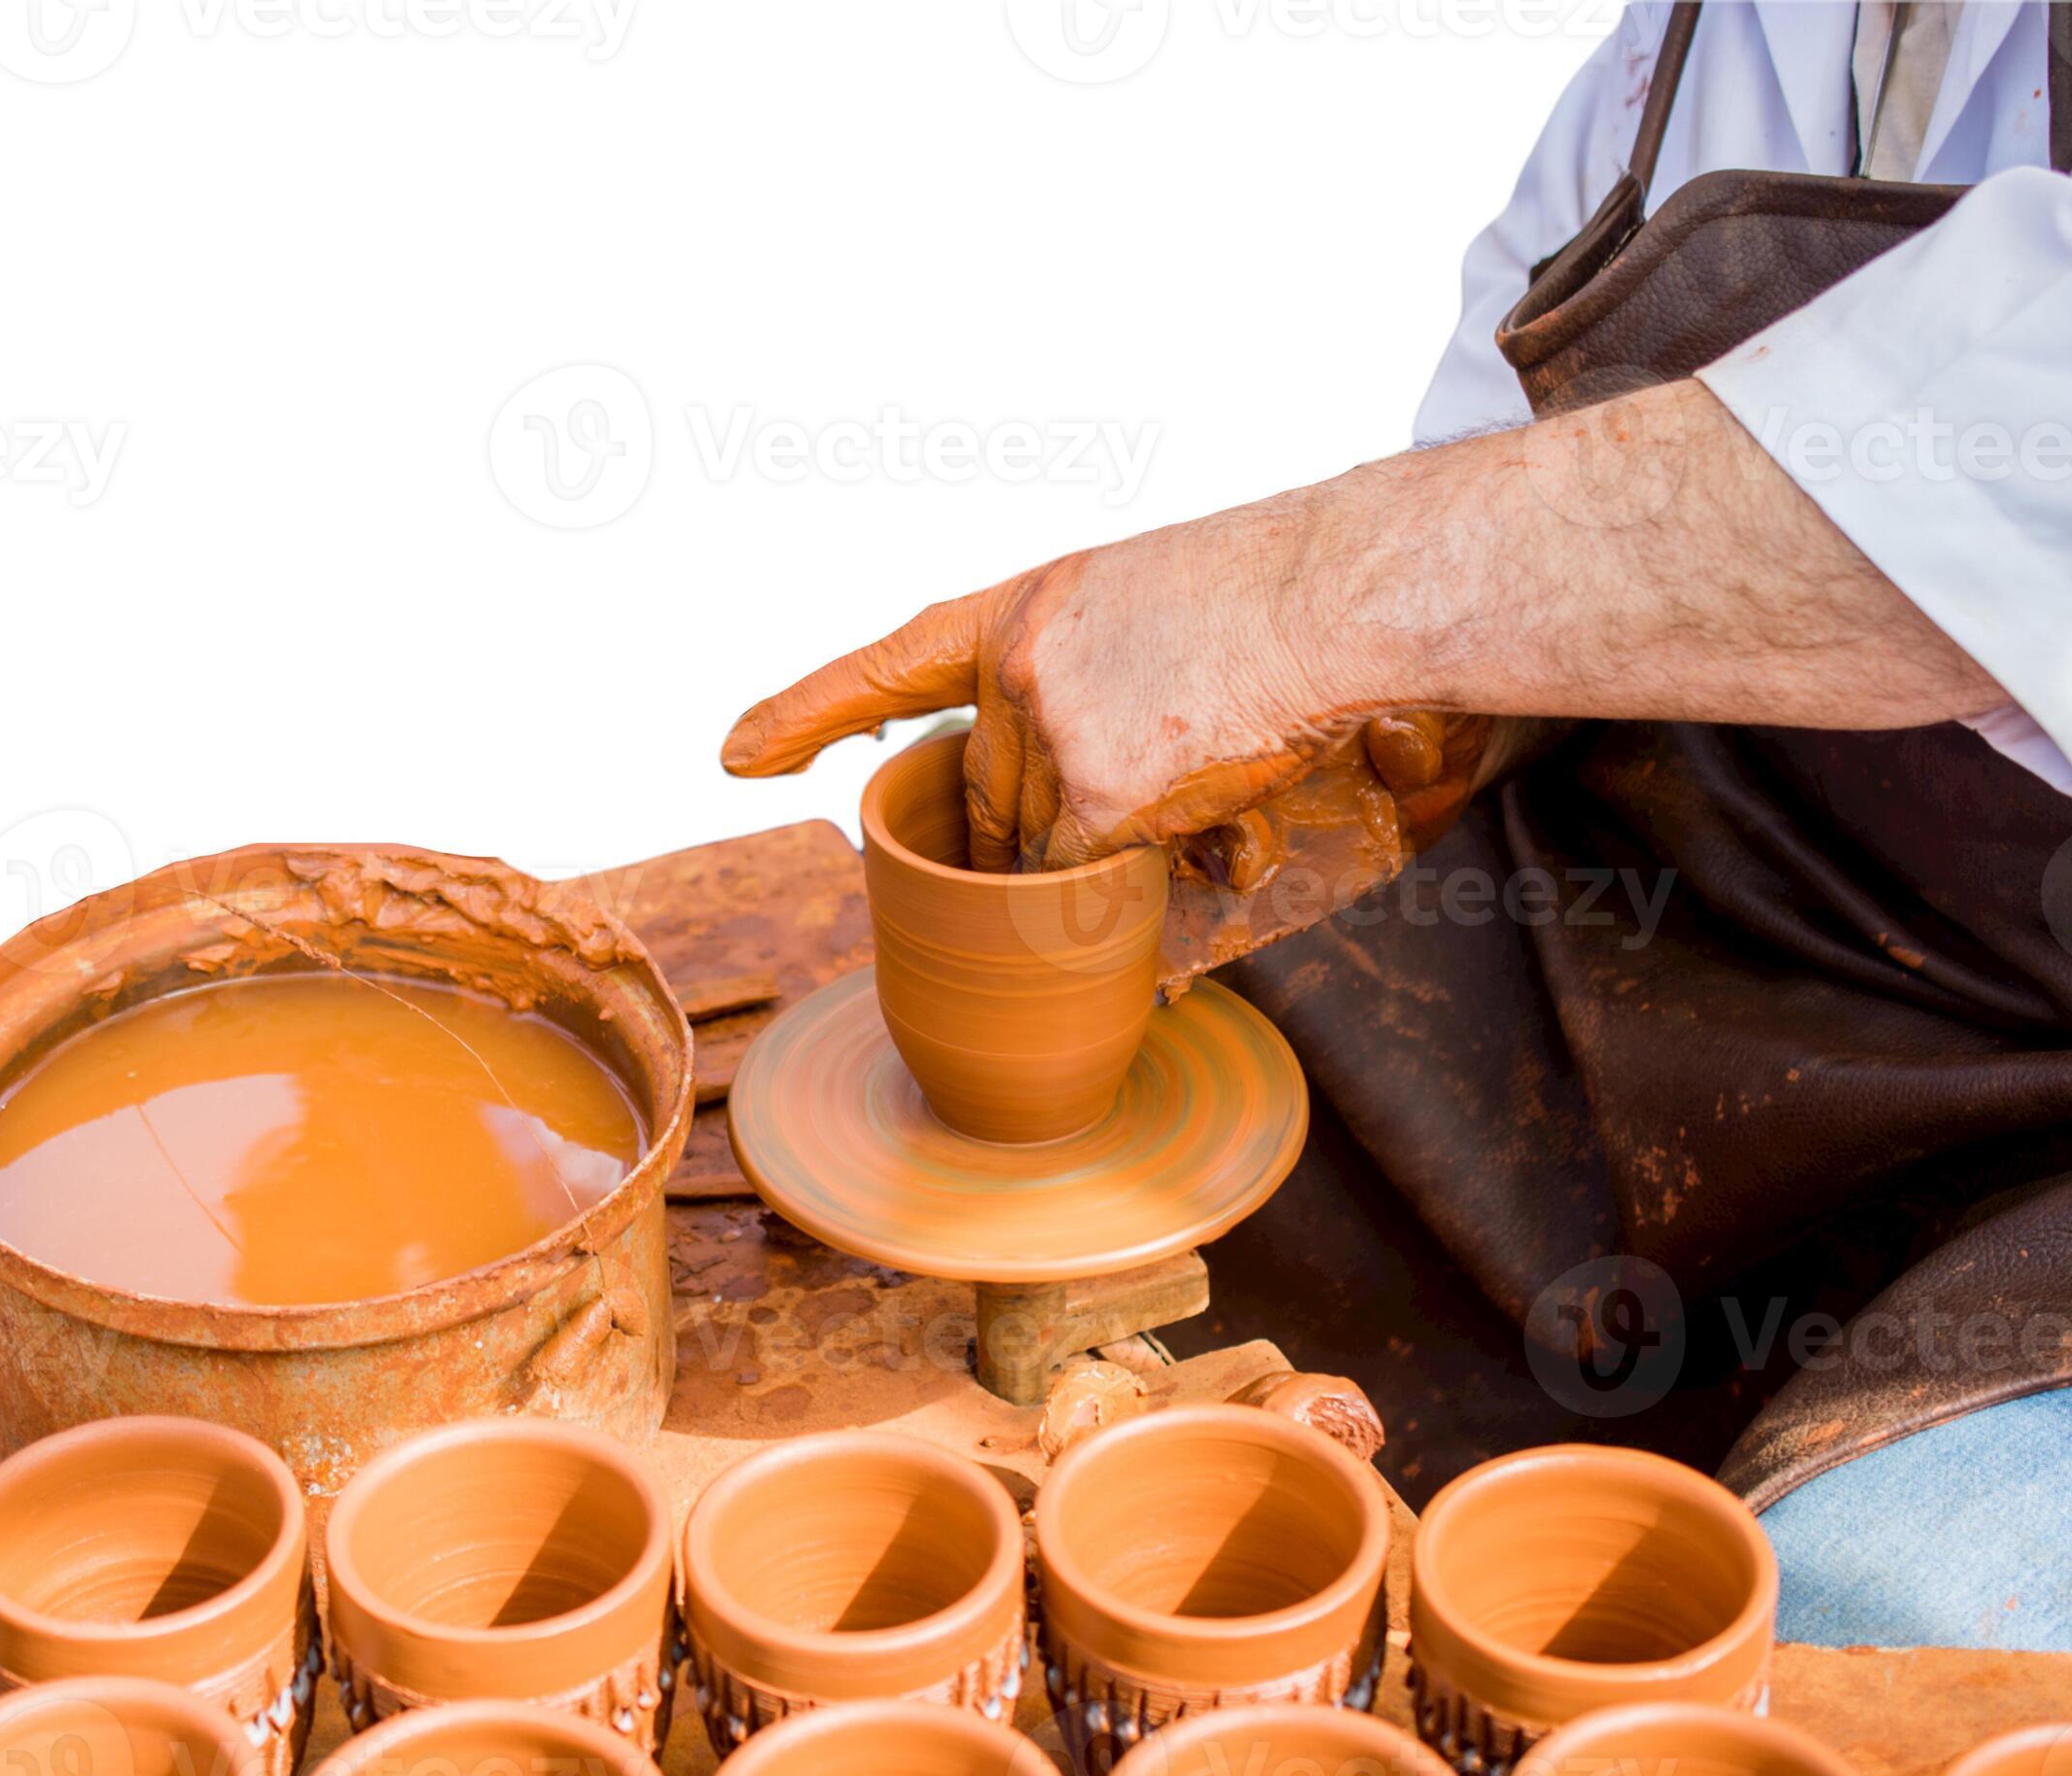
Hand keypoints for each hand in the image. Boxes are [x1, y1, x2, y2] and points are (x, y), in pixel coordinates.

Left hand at [719, 510, 1494, 973]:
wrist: (1337, 595)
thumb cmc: (1270, 609)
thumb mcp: (1144, 616)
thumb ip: (1080, 701)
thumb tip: (1075, 843)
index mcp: (1019, 609)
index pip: (885, 667)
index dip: (804, 714)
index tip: (733, 757)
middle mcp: (1011, 669)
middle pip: (996, 800)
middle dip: (1053, 829)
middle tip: (1149, 781)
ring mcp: (1047, 734)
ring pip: (1050, 853)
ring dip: (1120, 852)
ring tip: (1211, 775)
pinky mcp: (1099, 797)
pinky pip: (1098, 885)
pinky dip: (1152, 878)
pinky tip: (1215, 829)